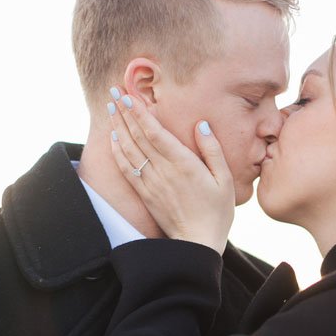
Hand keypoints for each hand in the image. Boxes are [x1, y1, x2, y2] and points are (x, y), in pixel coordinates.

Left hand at [107, 87, 234, 254]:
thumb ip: (213, 151)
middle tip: (113, 90)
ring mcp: (151, 183)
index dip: (140, 112)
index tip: (129, 94)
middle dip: (124, 111)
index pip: (155, 132)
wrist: (197, 244)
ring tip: (110, 107)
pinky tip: (113, 138)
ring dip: (118, 126)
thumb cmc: (217, 212)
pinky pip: (127, 169)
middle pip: (138, 136)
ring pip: (129, 149)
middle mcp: (163, 171)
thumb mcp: (225, 180)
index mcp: (184, 164)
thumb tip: (202, 125)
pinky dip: (117, 151)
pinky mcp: (145, 195)